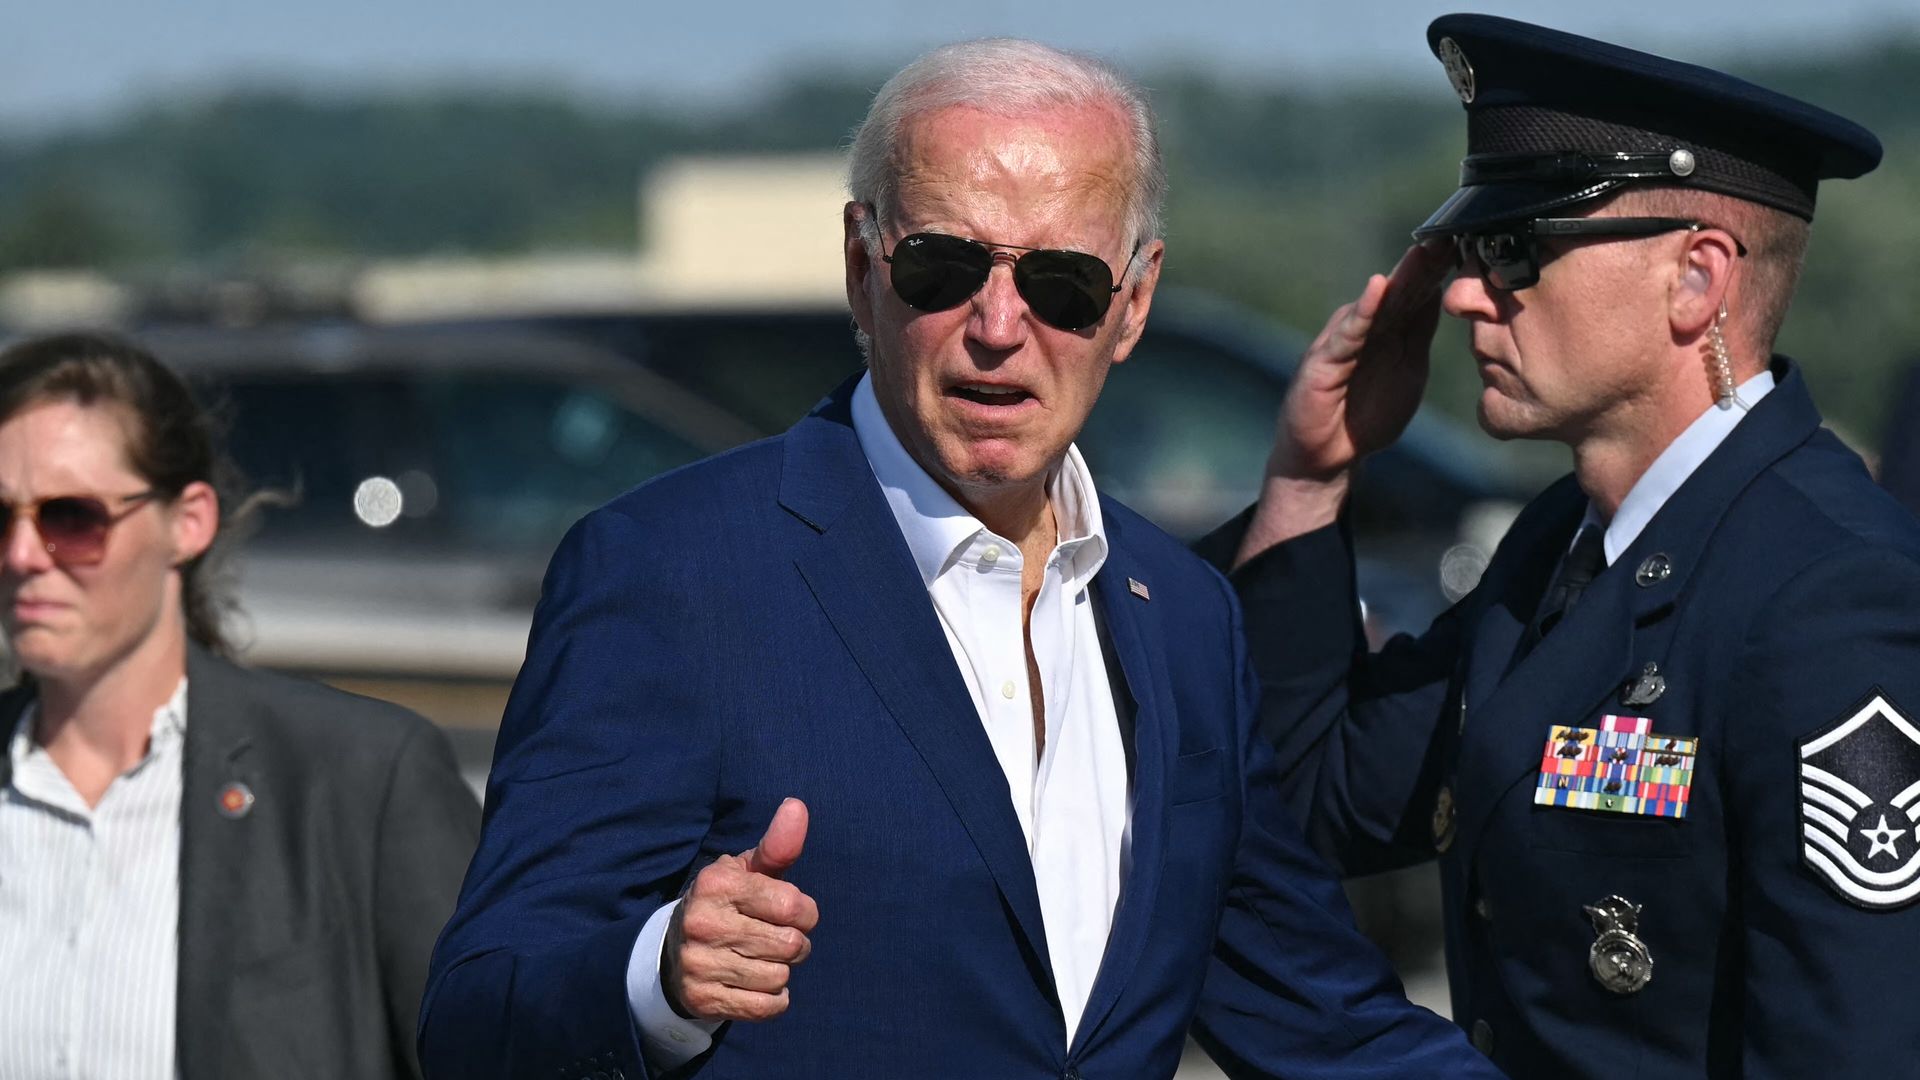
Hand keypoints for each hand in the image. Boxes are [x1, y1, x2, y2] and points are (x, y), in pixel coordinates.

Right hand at [663, 798, 818, 1022]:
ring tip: (763, 959)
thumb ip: (777, 845)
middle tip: (778, 939)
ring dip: (781, 972)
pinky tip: (757, 984)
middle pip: (790, 945)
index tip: (793, 913)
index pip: (793, 905)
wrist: (674, 953)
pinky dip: (772, 1000)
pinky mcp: (702, 999)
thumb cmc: (727, 904)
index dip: (805, 912)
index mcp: (718, 884)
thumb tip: (797, 806)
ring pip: (778, 977)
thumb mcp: (747, 871)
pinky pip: (765, 1007)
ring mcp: (699, 964)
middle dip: (795, 944)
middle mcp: (704, 922)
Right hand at [1234, 240, 1451, 566]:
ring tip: (1424, 250)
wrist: (1327, 456)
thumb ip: (1420, 335)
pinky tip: (1377, 288)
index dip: (1443, 267)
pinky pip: (1347, 334)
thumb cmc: (1366, 414)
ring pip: (1378, 304)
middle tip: (1453, 230)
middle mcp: (1366, 327)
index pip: (1418, 291)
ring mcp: (1343, 341)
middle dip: (1426, 260)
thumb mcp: (1407, 370)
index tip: (1472, 238)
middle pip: (1401, 288)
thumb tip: (1446, 295)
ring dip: (1401, 276)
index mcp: (1389, 329)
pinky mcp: (1324, 362)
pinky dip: (1363, 310)